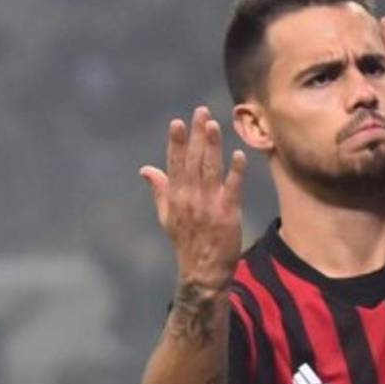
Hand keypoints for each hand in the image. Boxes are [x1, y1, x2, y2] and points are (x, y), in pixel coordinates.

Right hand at [140, 106, 245, 288]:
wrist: (203, 271)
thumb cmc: (186, 242)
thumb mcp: (167, 216)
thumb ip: (159, 190)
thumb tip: (146, 169)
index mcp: (175, 196)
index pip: (175, 163)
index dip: (177, 142)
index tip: (178, 122)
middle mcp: (190, 198)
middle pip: (193, 160)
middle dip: (196, 135)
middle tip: (201, 111)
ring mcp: (209, 205)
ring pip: (210, 170)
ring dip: (212, 146)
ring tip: (213, 125)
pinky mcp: (227, 214)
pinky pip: (232, 189)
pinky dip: (235, 172)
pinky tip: (238, 155)